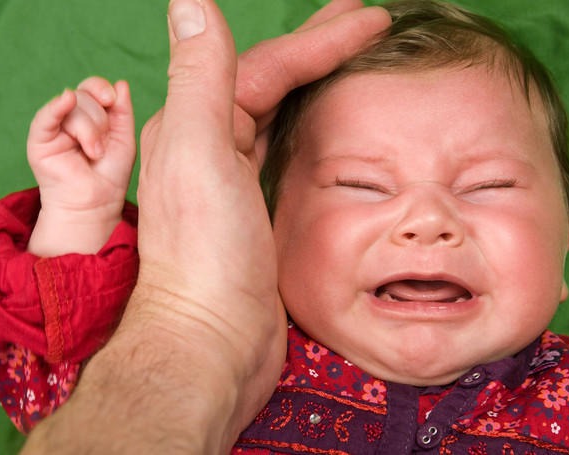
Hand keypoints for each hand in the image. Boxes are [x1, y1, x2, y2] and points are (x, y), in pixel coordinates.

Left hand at [21, 1, 389, 452]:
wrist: (213, 340)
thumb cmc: (207, 255)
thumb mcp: (199, 153)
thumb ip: (200, 75)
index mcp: (196, 125)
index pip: (266, 66)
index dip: (319, 40)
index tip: (371, 20)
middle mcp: (211, 147)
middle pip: (273, 83)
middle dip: (321, 50)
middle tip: (367, 23)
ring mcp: (235, 181)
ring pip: (282, 116)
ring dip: (317, 85)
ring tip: (355, 64)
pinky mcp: (257, 213)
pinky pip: (288, 155)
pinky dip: (314, 131)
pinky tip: (332, 128)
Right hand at [26, 77, 135, 255]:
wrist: (96, 203)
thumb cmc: (110, 174)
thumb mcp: (124, 139)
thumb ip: (122, 112)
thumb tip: (121, 83)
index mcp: (89, 115)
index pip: (93, 88)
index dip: (103, 89)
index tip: (113, 100)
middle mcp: (69, 118)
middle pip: (84, 97)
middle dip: (100, 121)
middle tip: (102, 147)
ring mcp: (53, 128)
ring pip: (73, 108)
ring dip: (90, 131)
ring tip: (93, 153)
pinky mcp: (40, 141)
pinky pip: (46, 117)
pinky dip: (57, 107)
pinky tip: (67, 100)